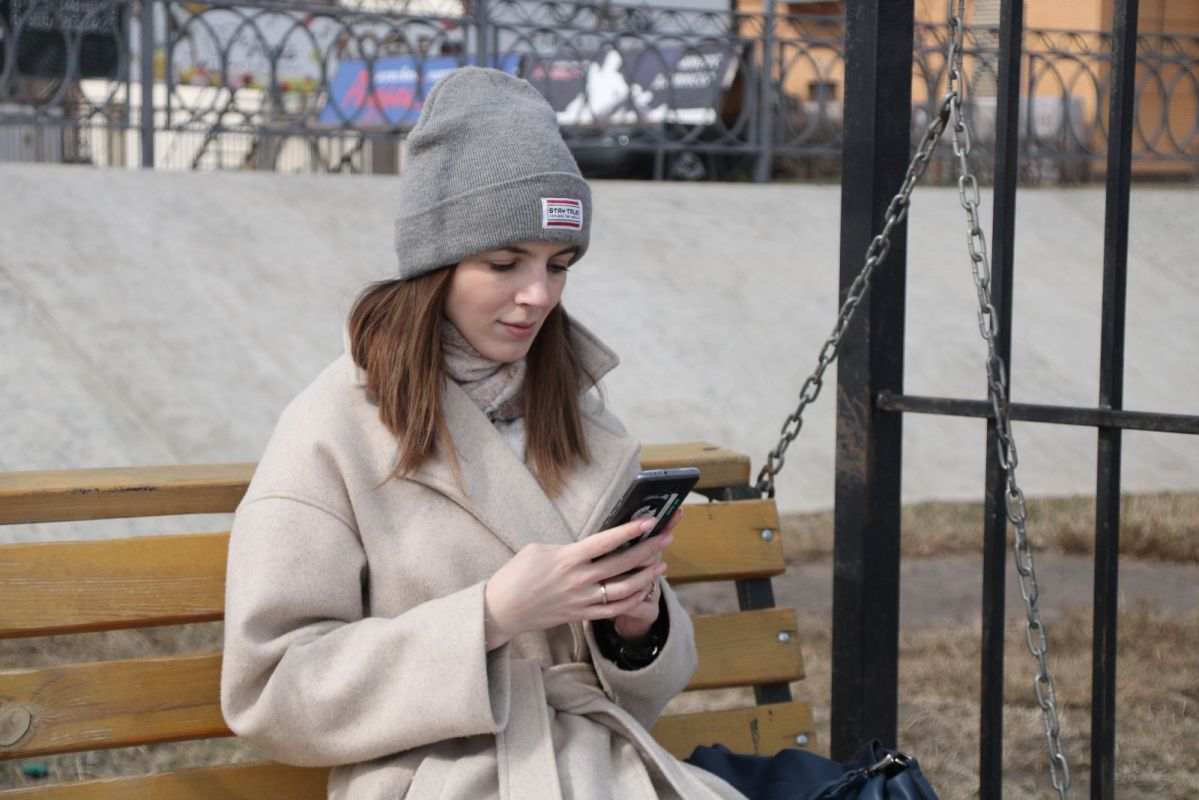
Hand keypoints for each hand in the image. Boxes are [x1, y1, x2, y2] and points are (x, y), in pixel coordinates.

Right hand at [482, 509, 681, 649]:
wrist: (502, 610)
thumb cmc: (516, 575)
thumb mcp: (538, 550)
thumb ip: (568, 547)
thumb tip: (591, 546)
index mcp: (567, 558)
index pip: (605, 542)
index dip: (629, 531)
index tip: (649, 521)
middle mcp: (578, 580)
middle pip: (621, 564)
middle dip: (648, 549)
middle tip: (666, 537)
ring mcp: (582, 600)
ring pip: (624, 589)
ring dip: (646, 576)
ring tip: (661, 565)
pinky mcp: (581, 615)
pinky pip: (613, 610)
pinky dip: (631, 600)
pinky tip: (643, 590)